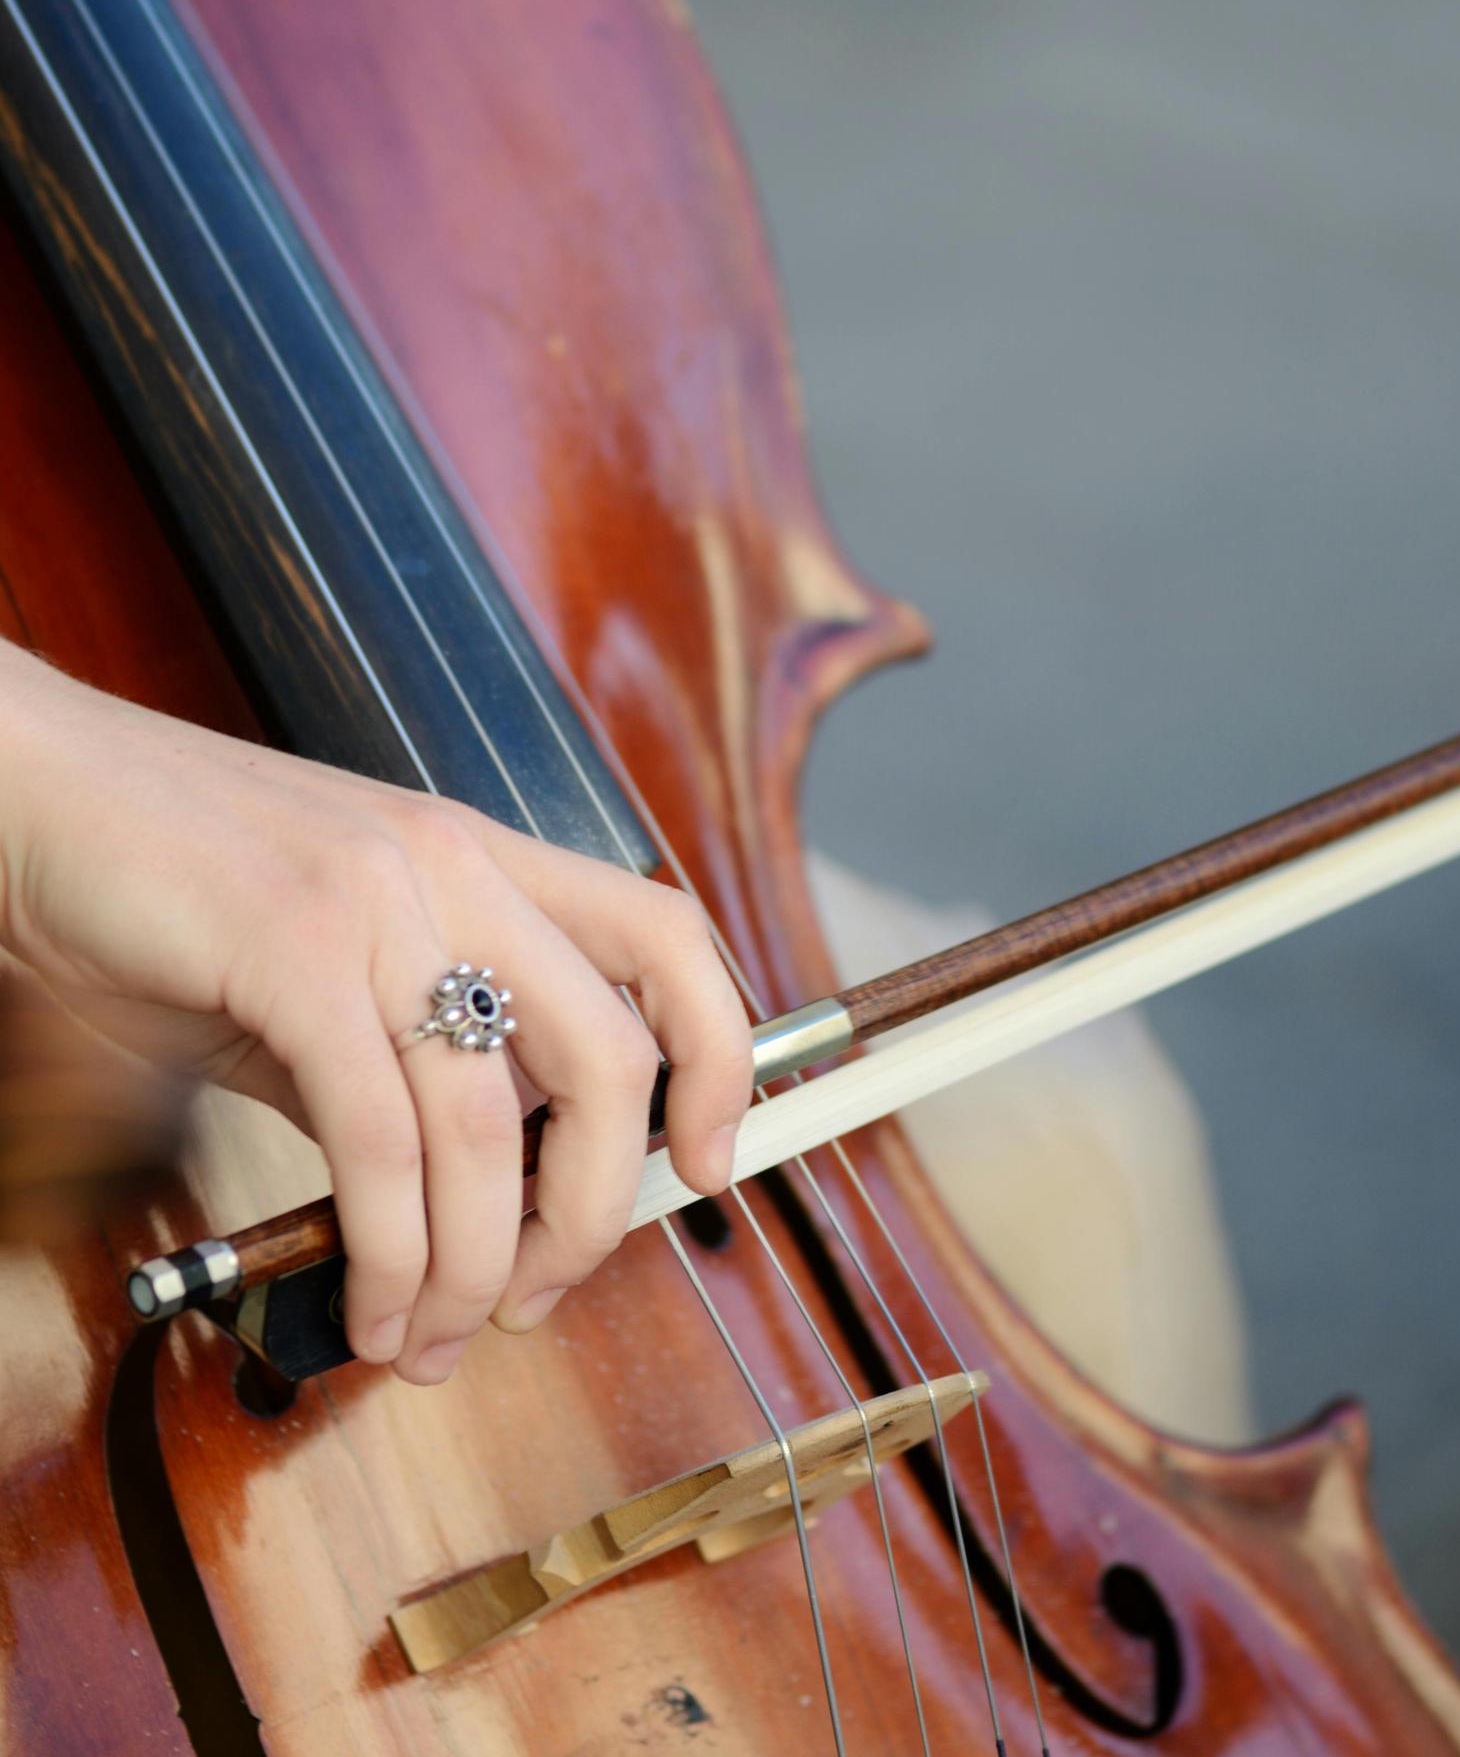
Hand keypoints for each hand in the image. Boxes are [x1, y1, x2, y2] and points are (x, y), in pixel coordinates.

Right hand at [0, 642, 750, 1382]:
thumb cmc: (169, 886)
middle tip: (538, 1299)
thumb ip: (407, 1058)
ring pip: (486, 1126)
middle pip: (608, 1059)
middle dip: (592, 1216)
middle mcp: (452, 863)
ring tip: (429, 1338)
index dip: (720, 1060)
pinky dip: (389, 1251)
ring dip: (472, 1270)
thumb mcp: (323, 966)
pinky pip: (377, 1138)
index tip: (710, 1166)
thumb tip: (472, 1200)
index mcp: (479, 857)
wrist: (37, 793)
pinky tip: (373, 1302)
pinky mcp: (290, 947)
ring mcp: (378, 899)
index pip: (666, 939)